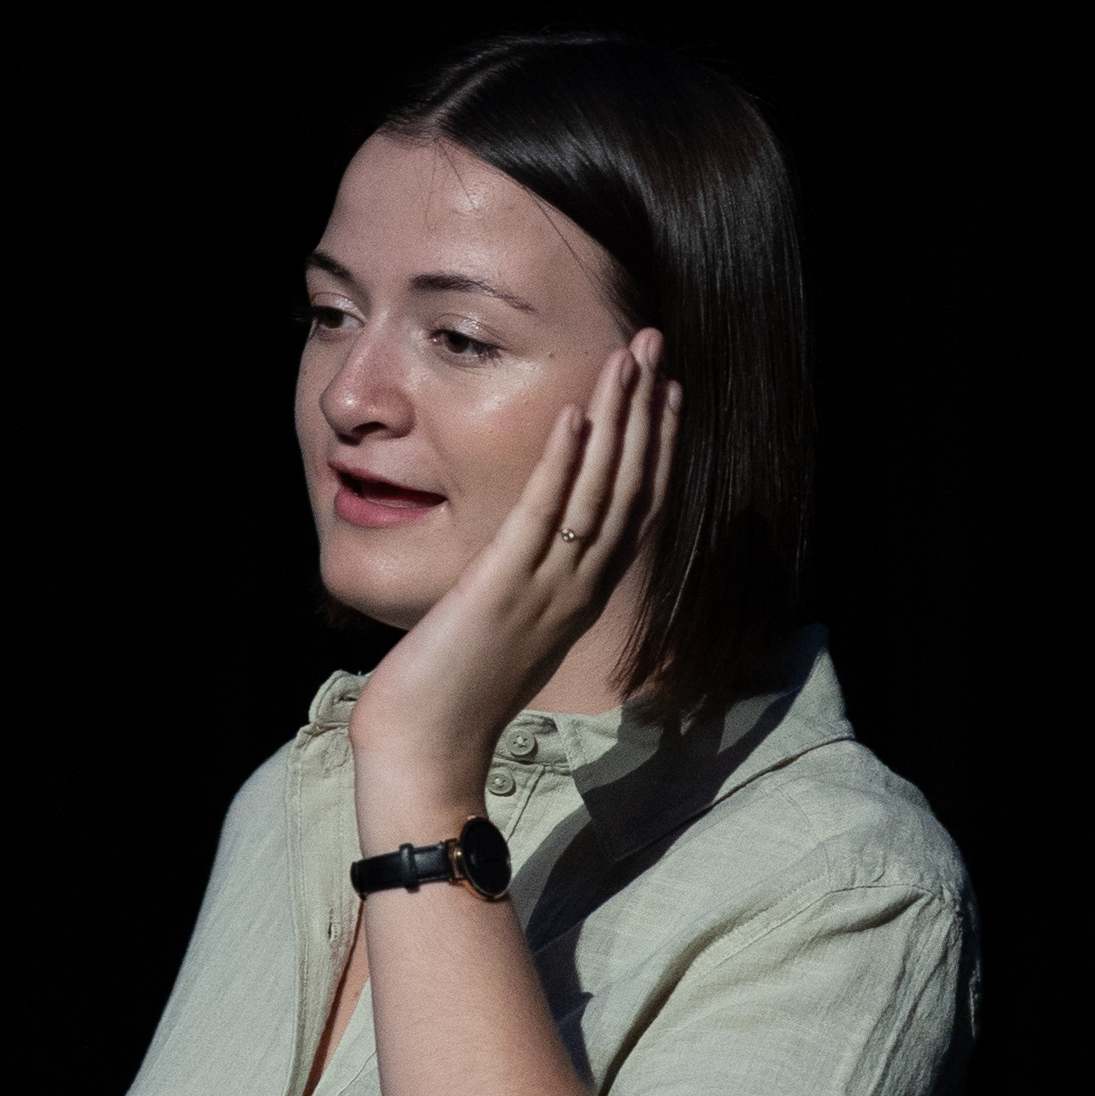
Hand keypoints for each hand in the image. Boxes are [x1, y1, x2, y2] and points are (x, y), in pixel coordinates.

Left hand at [347, 333, 677, 834]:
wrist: (427, 750)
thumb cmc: (455, 696)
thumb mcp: (508, 632)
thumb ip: (530, 590)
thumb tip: (527, 556)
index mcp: (581, 598)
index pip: (636, 510)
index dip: (657, 447)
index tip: (668, 393)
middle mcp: (578, 590)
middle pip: (630, 487)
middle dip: (646, 411)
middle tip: (655, 346)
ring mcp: (546, 589)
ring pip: (598, 491)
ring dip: (616, 419)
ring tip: (628, 359)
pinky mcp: (502, 588)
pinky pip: (541, 516)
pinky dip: (562, 464)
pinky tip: (574, 415)